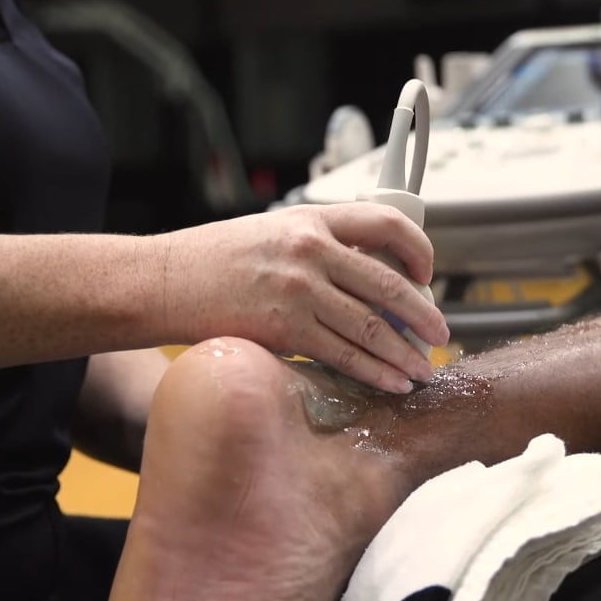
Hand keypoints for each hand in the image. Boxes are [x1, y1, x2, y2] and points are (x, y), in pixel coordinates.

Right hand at [157, 204, 448, 392]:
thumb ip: (320, 245)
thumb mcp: (272, 231)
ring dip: (405, 354)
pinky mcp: (284, 328)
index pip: (386, 223)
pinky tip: (392, 382)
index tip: (427, 274)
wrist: (160, 281)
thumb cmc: (213, 261)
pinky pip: (342, 355)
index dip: (418, 250)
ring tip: (423, 370)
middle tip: (441, 335)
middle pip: (389, 284)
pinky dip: (374, 372)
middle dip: (424, 316)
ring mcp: (298, 290)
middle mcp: (310, 249)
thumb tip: (370, 275)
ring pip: (372, 327)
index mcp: (311, 219)